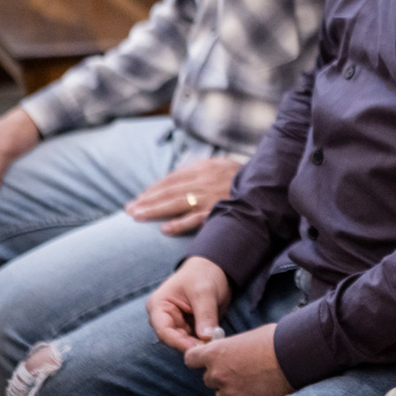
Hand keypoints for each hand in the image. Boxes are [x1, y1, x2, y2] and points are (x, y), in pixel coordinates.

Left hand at [125, 157, 241, 234]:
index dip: (153, 189)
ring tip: (137, 216)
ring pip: (176, 203)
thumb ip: (198, 169)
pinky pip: (195, 219)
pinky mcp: (218, 211)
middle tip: (129, 209)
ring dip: (154, 210)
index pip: (172, 179)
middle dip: (146, 200)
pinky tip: (164, 230)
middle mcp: (204, 181)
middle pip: (168, 191)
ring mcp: (211, 197)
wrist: (266, 186)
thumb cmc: (241, 177)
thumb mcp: (220, 165)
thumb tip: (175, 176)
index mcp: (203, 168)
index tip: (139, 198)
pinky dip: (179, 224)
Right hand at [146, 255, 231, 352]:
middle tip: (208, 349)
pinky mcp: (189, 327)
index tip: (195, 348)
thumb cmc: (203, 274)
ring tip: (213, 346)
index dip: (178, 342)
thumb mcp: (205, 291)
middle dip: (190, 345)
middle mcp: (163, 317)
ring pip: (184, 342)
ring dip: (198, 345)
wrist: (214, 268)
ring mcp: (176, 323)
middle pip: (173, 339)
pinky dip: (203, 342)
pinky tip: (215, 343)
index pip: (163, 329)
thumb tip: (206, 337)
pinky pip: (194, 340)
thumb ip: (205, 314)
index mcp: (158, 305)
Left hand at [184, 324, 291, 395]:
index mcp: (215, 353)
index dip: (198, 358)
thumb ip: (230, 348)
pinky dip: (242, 394)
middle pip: (208, 378)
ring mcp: (229, 390)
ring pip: (221, 392)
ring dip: (230, 387)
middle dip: (220, 374)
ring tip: (249, 379)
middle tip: (238, 368)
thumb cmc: (273, 340)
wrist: (293, 355)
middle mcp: (217, 373)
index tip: (206, 358)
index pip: (191, 359)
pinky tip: (255, 387)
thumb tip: (229, 353)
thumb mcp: (246, 338)